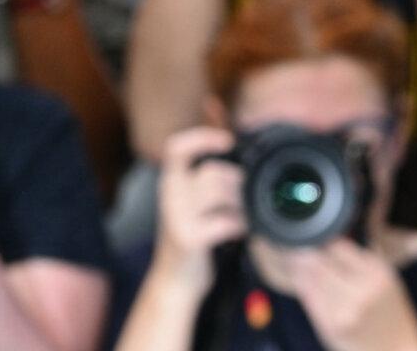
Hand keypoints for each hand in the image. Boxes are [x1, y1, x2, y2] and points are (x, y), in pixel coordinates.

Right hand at [149, 127, 245, 296]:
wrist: (175, 282)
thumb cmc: (194, 236)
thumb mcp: (195, 201)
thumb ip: (210, 174)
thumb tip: (231, 134)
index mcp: (171, 182)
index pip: (177, 147)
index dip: (202, 137)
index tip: (228, 141)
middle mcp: (168, 196)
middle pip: (212, 171)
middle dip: (239, 182)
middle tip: (249, 198)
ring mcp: (176, 218)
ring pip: (219, 192)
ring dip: (242, 203)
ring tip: (246, 215)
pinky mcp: (187, 239)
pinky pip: (225, 221)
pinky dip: (241, 224)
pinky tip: (242, 231)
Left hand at [287, 238, 416, 350]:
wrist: (397, 350)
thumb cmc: (391, 313)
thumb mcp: (388, 277)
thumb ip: (366, 254)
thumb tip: (349, 229)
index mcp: (377, 272)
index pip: (338, 246)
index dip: (325, 242)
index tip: (317, 239)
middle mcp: (361, 290)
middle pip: (321, 261)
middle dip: (306, 253)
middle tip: (297, 247)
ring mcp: (344, 310)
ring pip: (310, 278)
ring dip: (299, 267)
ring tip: (295, 259)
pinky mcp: (330, 326)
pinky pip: (308, 298)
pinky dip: (302, 285)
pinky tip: (300, 278)